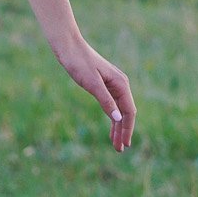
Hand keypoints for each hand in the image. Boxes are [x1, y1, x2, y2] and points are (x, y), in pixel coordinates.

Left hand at [53, 35, 135, 152]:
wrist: (68, 47)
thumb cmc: (79, 63)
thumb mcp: (92, 84)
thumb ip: (105, 101)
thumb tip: (118, 118)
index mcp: (120, 84)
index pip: (129, 111)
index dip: (127, 129)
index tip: (124, 145)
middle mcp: (120, 84)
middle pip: (125, 113)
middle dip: (123, 131)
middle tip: (119, 149)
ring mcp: (112, 84)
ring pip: (119, 110)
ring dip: (118, 126)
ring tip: (115, 144)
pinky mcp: (104, 84)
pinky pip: (112, 104)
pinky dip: (112, 117)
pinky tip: (111, 127)